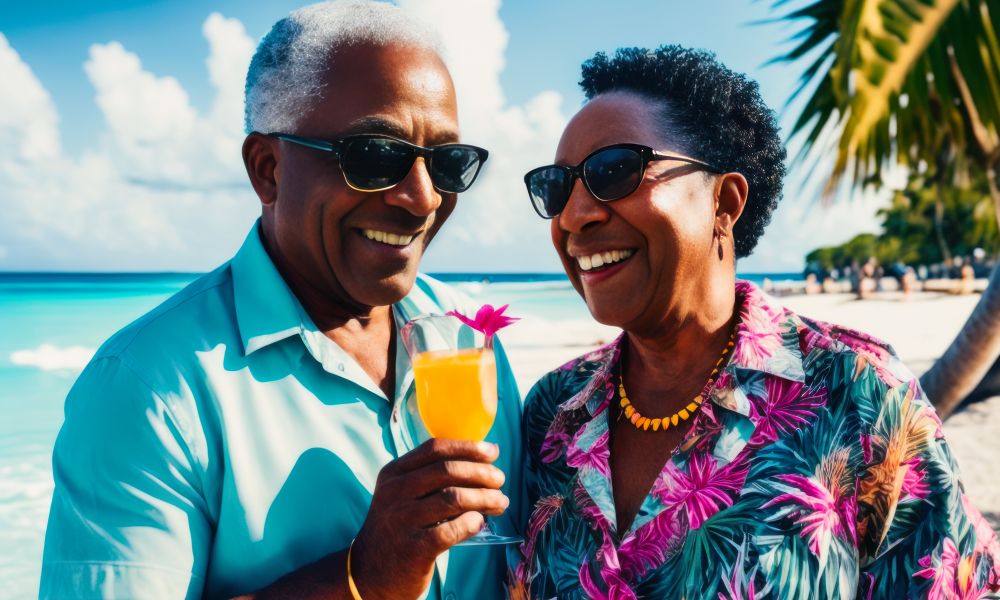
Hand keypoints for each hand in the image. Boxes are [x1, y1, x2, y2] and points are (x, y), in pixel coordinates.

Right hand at [350, 439, 508, 599]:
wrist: (370, 572)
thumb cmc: (398, 528)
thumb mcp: (401, 495)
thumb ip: (430, 477)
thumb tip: (482, 461)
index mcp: (393, 474)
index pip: (434, 449)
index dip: (468, 448)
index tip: (493, 452)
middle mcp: (394, 493)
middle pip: (447, 470)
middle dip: (482, 473)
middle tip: (500, 481)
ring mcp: (402, 520)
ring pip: (453, 498)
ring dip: (485, 498)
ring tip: (500, 502)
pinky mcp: (413, 549)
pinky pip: (451, 530)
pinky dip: (471, 523)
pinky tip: (480, 522)